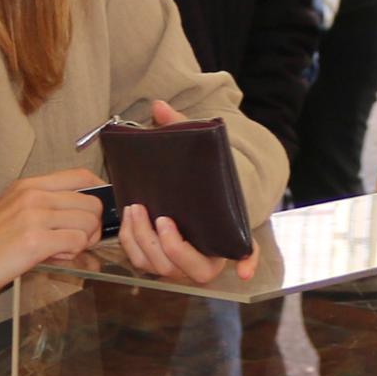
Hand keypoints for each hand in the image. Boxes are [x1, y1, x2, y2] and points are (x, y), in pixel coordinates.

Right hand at [0, 169, 111, 299]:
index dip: (99, 192)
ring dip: (83, 241)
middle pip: (91, 202)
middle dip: (92, 225)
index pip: (81, 176)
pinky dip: (72, 252)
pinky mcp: (36, 241)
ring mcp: (35, 216)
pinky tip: (55, 255)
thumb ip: (46, 205)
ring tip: (62, 249)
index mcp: (29, 185)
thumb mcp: (14, 209)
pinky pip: (77, 242)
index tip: (97, 210)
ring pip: (88, 222)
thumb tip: (83, 213)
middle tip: (79, 240)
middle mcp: (34, 195)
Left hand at [103, 101, 253, 284]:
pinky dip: (132, 244)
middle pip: (192, 267)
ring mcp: (181, 264)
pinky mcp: (157, 262)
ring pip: (162, 267)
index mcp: (228, 234)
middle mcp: (207, 256)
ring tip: (136, 210)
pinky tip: (129, 220)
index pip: (246, 251)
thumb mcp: (193, 152)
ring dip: (145, 242)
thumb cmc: (195, 178)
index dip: (248, 261)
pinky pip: (142, 262)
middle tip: (160, 218)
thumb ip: (181, 128)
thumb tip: (158, 105)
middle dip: (172, 247)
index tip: (244, 270)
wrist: (180, 191)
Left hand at [110, 202, 248, 286]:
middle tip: (140, 207)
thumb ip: (249, 253)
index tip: (164, 219)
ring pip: (142, 260)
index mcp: (204, 270)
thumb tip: (245, 274)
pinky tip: (128, 216)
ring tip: (133, 208)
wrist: (212, 222)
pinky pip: (133, 255)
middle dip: (144, 235)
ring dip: (133, 234)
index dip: (170, 244)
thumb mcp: (243, 238)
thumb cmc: (225, 229)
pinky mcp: (150, 262)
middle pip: (158, 262)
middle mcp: (182, 275)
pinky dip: (127, 236)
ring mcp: (164, 269)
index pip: (183, 262)